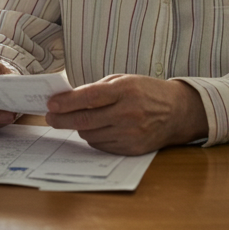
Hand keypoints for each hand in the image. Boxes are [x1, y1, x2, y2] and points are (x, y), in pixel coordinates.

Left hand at [45, 75, 206, 154]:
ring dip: (79, 128)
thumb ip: (98, 89)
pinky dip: (94, 137)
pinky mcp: (132, 149)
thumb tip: (69, 99)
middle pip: (86, 120)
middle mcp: (128, 113)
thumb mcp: (125, 80)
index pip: (90, 98)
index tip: (51, 104)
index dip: (67, 102)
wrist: (177, 112)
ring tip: (77, 120)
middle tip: (50, 117)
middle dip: (63, 119)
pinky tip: (97, 129)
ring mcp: (131, 134)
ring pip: (91, 135)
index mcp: (126, 91)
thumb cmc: (147, 92)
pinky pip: (102, 145)